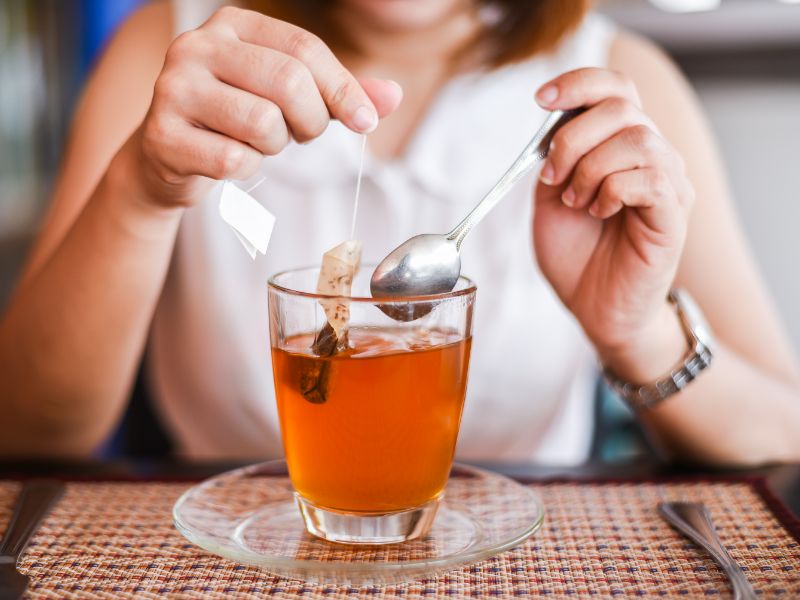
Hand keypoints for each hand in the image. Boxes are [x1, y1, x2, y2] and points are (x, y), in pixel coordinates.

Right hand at [125, 6, 401, 207]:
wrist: (167, 156)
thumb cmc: (237, 120)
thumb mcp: (289, 99)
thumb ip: (338, 93)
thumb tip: (393, 96)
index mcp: (232, 24)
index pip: (304, 48)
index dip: (344, 88)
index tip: (365, 122)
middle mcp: (197, 46)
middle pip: (288, 82)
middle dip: (311, 121)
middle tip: (301, 134)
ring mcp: (173, 88)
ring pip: (262, 124)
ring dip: (275, 146)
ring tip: (258, 143)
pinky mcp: (162, 134)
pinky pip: (234, 160)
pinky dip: (245, 169)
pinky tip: (229, 160)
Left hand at [532, 68, 694, 377]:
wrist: (594, 308)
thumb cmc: (577, 256)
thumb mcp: (549, 199)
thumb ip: (554, 158)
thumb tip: (554, 123)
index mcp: (622, 146)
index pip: (616, 89)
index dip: (580, 83)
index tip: (540, 99)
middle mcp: (654, 156)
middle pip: (622, 106)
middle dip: (572, 137)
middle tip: (552, 176)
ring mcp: (669, 184)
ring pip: (637, 139)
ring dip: (591, 168)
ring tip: (576, 201)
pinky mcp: (674, 215)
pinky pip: (650, 179)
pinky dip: (612, 190)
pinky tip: (598, 212)